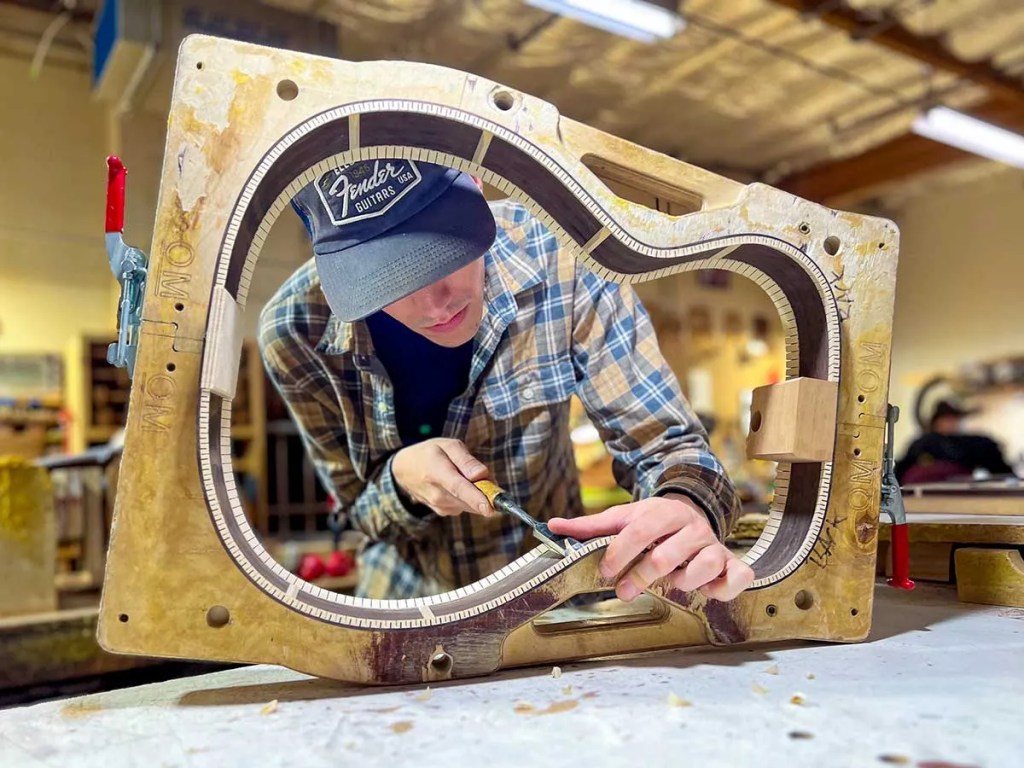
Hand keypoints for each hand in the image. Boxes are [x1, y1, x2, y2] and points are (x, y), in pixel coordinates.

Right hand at [391, 438, 493, 517]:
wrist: (404, 470)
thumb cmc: (429, 454)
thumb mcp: (447, 446)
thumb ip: (466, 460)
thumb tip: (482, 474)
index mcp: (437, 472)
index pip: (459, 488)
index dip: (476, 498)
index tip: (490, 508)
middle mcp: (436, 494)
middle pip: (469, 499)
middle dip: (484, 490)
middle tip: (480, 474)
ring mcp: (439, 506)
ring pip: (470, 503)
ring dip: (476, 492)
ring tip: (462, 475)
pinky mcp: (443, 512)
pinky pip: (465, 506)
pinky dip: (468, 497)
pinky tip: (458, 485)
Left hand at [547, 495, 753, 601]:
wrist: (691, 514)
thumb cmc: (652, 523)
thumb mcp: (623, 519)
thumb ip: (590, 527)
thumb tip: (551, 527)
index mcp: (662, 512)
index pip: (639, 531)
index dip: (619, 553)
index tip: (605, 571)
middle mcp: (691, 526)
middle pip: (666, 555)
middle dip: (640, 577)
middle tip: (623, 592)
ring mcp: (713, 544)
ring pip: (702, 565)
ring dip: (681, 582)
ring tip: (671, 583)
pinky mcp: (731, 563)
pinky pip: (737, 576)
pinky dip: (723, 588)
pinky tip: (707, 592)